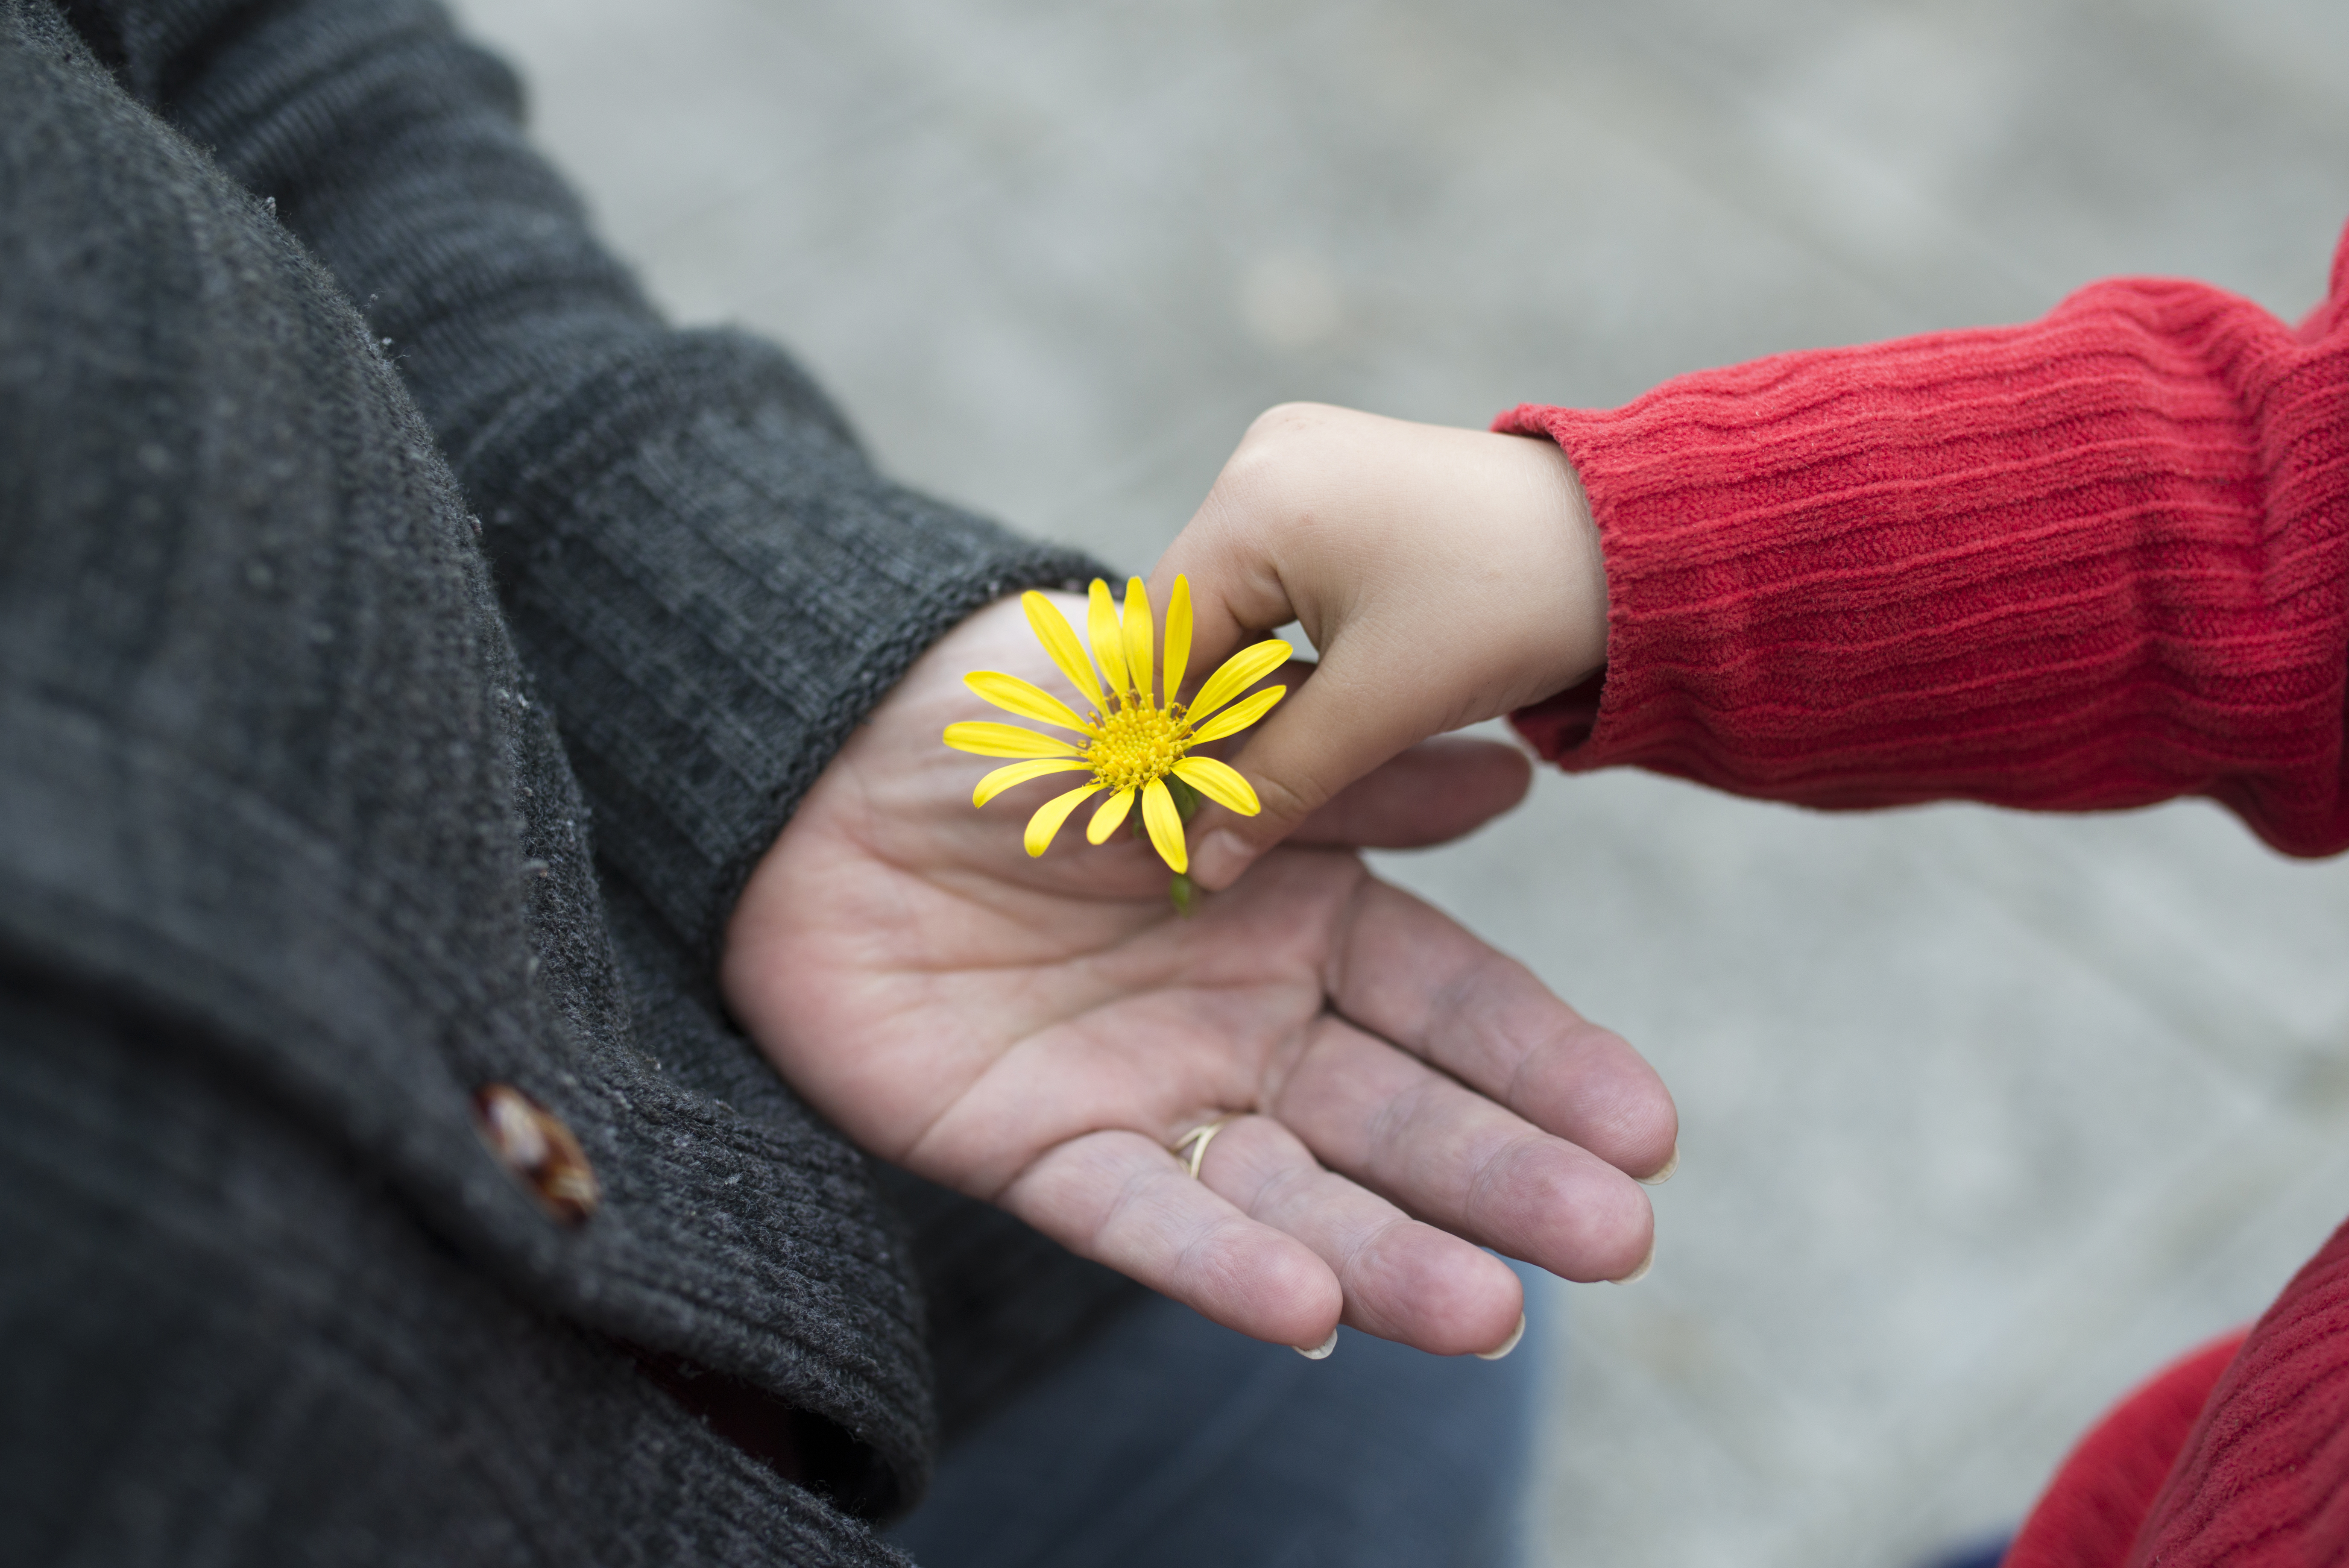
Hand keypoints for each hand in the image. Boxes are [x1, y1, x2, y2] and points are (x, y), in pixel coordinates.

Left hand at [722, 595, 1672, 1356]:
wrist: (823, 767)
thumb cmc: (1022, 726)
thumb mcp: (1194, 722)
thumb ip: (1344, 769)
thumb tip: (1512, 781)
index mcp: (1300, 917)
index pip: (1449, 1004)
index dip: (1544, 1065)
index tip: (1648, 1128)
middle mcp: (1245, 1023)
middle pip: (1395, 1119)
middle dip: (1503, 1180)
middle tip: (1616, 1244)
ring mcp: (1151, 1094)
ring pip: (1289, 1193)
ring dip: (1389, 1256)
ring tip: (1494, 1313)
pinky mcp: (1039, 1151)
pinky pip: (1138, 1215)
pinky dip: (1215, 1265)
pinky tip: (1309, 1310)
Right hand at [1151, 402, 1608, 889]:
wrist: (1636, 540)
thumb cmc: (1510, 609)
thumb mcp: (1380, 709)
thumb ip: (1276, 785)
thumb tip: (1199, 865)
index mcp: (1256, 501)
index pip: (1159, 638)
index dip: (1160, 733)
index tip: (1167, 813)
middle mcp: (1261, 459)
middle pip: (1188, 614)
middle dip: (1202, 708)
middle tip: (1210, 800)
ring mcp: (1295, 457)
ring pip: (1230, 599)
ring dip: (1243, 677)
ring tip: (1264, 752)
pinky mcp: (1332, 474)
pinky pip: (1271, 572)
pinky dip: (1279, 638)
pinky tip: (1307, 689)